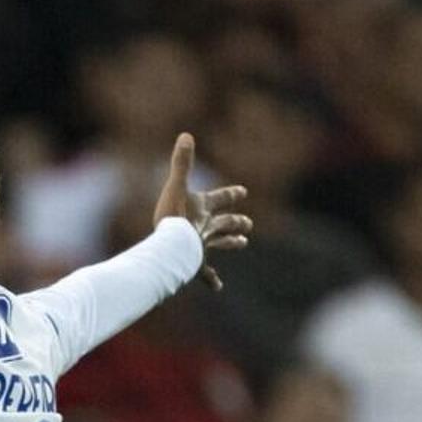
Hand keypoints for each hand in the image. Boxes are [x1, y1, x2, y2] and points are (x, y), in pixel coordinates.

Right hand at [151, 133, 252, 286]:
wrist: (172, 247)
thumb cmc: (173, 217)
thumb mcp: (176, 186)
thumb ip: (181, 162)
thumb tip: (187, 134)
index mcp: (202, 209)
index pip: (220, 198)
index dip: (231, 194)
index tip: (244, 191)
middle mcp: (206, 227)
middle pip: (225, 223)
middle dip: (236, 222)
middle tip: (249, 223)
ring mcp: (201, 247)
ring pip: (221, 243)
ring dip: (231, 242)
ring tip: (243, 243)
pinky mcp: (194, 265)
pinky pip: (204, 273)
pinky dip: (211, 279)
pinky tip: (218, 287)